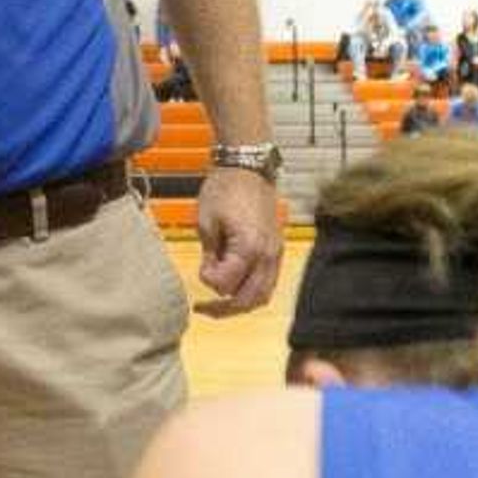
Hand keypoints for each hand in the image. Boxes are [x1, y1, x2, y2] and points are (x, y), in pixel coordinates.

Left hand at [191, 166, 283, 315]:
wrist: (248, 167)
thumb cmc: (225, 189)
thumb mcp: (207, 222)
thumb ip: (210, 256)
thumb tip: (211, 278)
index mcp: (249, 247)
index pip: (227, 284)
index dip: (209, 281)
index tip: (201, 268)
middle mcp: (268, 254)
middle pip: (250, 299)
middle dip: (225, 309)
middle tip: (204, 310)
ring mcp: (276, 253)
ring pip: (263, 295)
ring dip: (241, 304)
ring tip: (219, 305)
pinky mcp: (276, 249)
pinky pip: (268, 281)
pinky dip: (252, 291)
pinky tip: (235, 288)